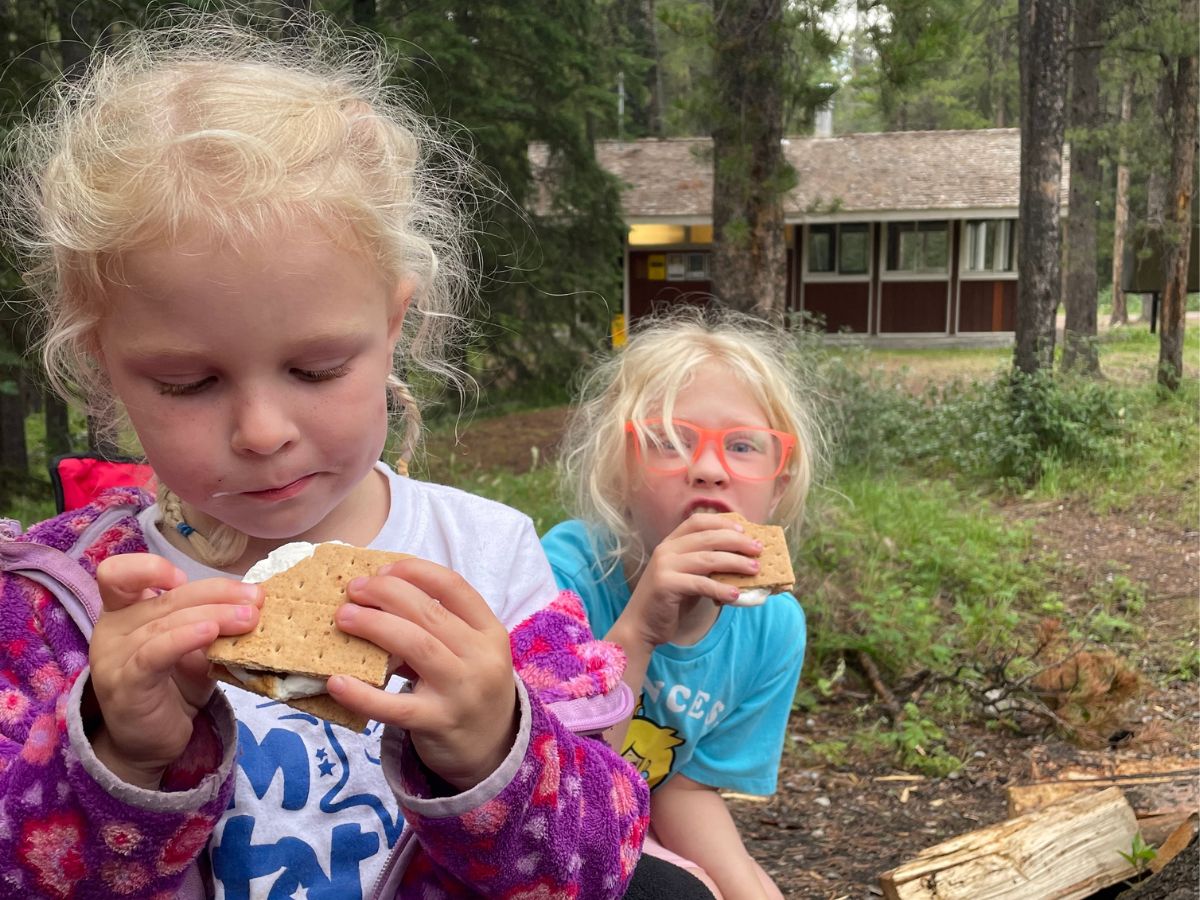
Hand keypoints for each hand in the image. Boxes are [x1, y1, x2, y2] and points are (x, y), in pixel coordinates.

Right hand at [90, 554, 262, 788]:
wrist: (151, 744)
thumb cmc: (173, 687)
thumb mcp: (194, 647)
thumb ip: (209, 622)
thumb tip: (252, 601)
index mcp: (124, 610)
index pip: (119, 573)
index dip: (150, 567)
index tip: (185, 577)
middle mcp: (112, 629)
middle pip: (166, 598)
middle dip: (218, 593)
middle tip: (256, 598)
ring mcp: (114, 657)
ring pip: (167, 624)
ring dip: (215, 615)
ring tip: (249, 617)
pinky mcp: (126, 685)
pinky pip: (155, 654)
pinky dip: (184, 639)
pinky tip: (211, 633)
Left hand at [329, 558, 516, 791]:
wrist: (493, 748)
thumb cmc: (470, 688)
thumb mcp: (470, 653)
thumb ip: (437, 628)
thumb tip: (376, 597)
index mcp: (489, 631)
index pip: (455, 587)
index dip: (416, 572)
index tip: (384, 569)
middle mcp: (480, 658)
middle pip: (430, 613)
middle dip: (386, 594)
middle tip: (354, 590)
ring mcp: (461, 692)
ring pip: (416, 646)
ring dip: (374, 626)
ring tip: (343, 617)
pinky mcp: (437, 723)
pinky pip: (394, 706)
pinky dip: (362, 693)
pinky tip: (336, 681)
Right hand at [623, 513, 762, 648]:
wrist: (641, 625)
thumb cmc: (669, 602)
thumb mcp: (688, 577)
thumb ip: (706, 566)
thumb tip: (743, 561)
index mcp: (670, 543)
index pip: (698, 522)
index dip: (722, 523)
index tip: (744, 529)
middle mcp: (666, 550)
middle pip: (708, 538)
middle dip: (737, 542)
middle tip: (758, 549)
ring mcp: (664, 566)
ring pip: (707, 559)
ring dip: (735, 562)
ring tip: (755, 569)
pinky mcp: (666, 585)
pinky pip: (701, 584)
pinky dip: (721, 589)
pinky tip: (736, 595)